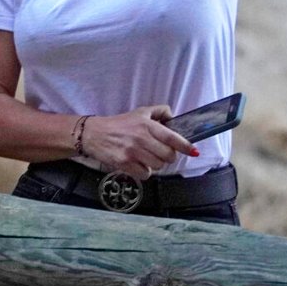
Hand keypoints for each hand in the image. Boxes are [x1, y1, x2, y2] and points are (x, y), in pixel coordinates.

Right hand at [81, 105, 195, 180]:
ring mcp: (132, 152)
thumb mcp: (139, 112)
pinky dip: (144, 172)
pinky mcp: (124, 164)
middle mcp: (140, 139)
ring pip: (158, 166)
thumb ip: (158, 112)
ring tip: (146, 157)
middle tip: (160, 153)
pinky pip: (145, 174)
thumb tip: (173, 117)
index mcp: (146, 125)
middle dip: (167, 156)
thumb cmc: (117, 125)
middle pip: (168, 155)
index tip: (193, 151)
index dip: (185, 146)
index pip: (172, 138)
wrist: (93, 134)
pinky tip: (138, 164)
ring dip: (155, 164)